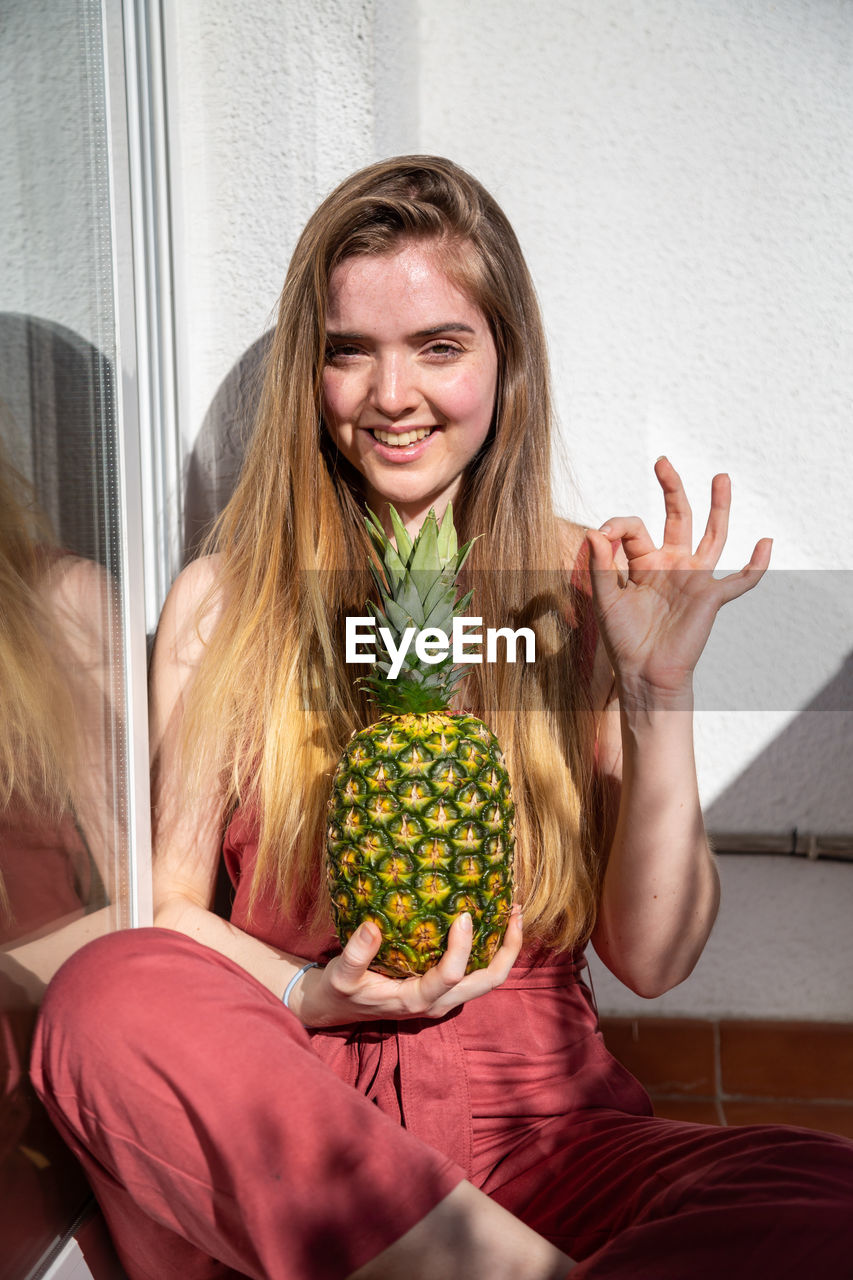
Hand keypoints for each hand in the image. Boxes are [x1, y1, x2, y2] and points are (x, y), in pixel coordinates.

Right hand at [291, 906, 523, 1027]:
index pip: (450, 976)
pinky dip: (490, 949)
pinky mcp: (443, 990)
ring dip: (504, 948)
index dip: (463, 947)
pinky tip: (488, 922)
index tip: (463, 916)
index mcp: (416, 1001)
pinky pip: (476, 972)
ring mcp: (444, 998)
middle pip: (488, 981)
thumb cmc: (340, 991)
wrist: (337, 1007)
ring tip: (510, 912)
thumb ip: (355, 955)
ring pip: (488, 979)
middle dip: (507, 948)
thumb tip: (372, 926)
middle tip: (512, 911)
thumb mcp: (340, 975)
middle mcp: (438, 1003)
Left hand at [585, 457, 771, 703]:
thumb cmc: (623, 640)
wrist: (643, 674)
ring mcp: (694, 579)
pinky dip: (756, 564)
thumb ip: (602, 566)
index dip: (617, 525)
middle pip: (677, 518)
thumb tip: (594, 530)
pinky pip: (740, 580)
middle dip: (672, 489)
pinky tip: (767, 543)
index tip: (602, 534)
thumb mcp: (606, 599)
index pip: (633, 529)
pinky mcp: (710, 598)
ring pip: (712, 536)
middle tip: (663, 461)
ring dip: (718, 507)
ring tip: (721, 477)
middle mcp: (671, 565)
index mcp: (643, 563)